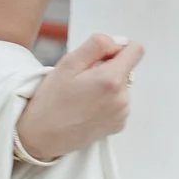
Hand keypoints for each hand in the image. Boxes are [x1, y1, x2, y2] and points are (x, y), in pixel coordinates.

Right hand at [14, 33, 142, 162]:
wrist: (42, 137)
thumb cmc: (51, 100)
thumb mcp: (68, 63)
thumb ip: (97, 45)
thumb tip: (119, 42)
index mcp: (111, 80)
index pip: (136, 50)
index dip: (118, 48)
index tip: (100, 57)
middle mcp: (122, 99)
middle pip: (127, 69)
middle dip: (108, 68)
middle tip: (82, 80)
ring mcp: (122, 114)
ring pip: (122, 86)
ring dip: (107, 86)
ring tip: (82, 96)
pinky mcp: (118, 125)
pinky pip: (119, 103)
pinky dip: (107, 101)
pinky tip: (87, 108)